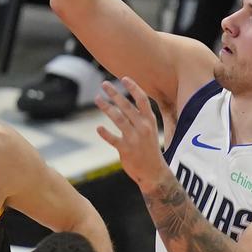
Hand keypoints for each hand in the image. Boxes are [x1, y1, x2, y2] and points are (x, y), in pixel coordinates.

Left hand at [95, 78, 168, 192]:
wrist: (154, 173)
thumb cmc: (149, 150)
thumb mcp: (150, 130)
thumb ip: (140, 117)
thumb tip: (126, 103)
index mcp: (150, 121)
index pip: (142, 99)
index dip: (133, 87)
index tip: (123, 78)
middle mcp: (143, 127)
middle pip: (127, 105)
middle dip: (115, 93)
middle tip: (104, 84)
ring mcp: (134, 139)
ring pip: (118, 118)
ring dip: (106, 107)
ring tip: (97, 98)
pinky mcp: (126, 150)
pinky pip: (113, 139)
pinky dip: (105, 133)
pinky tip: (98, 128)